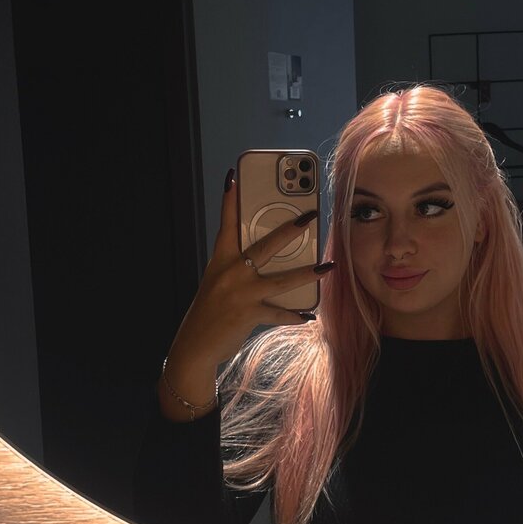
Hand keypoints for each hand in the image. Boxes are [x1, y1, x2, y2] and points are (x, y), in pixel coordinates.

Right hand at [165, 170, 333, 374]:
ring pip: (281, 279)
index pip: (225, 224)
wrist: (195, 346)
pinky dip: (294, 315)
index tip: (233, 178)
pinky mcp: (248, 314)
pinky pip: (278, 312)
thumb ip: (239, 267)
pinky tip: (308, 315)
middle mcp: (230, 272)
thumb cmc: (211, 311)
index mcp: (221, 260)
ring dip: (307, 273)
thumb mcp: (219, 282)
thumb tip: (271, 258)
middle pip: (265, 246)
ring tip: (327, 266)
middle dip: (290, 230)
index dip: (229, 201)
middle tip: (310, 216)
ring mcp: (240, 293)